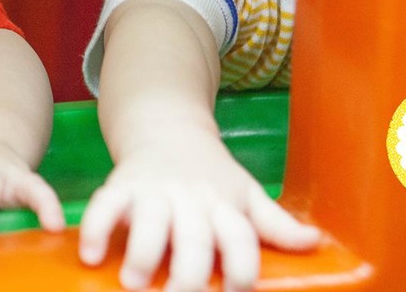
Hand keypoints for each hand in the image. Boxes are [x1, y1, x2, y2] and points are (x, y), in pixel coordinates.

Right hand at [78, 131, 320, 291]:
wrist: (167, 128)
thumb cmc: (211, 174)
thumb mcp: (245, 194)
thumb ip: (275, 224)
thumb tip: (316, 242)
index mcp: (225, 206)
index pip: (240, 239)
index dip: (240, 271)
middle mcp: (192, 199)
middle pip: (195, 238)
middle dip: (188, 276)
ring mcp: (155, 191)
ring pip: (151, 221)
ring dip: (144, 253)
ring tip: (134, 283)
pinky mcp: (121, 185)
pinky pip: (105, 204)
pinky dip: (95, 227)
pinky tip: (90, 256)